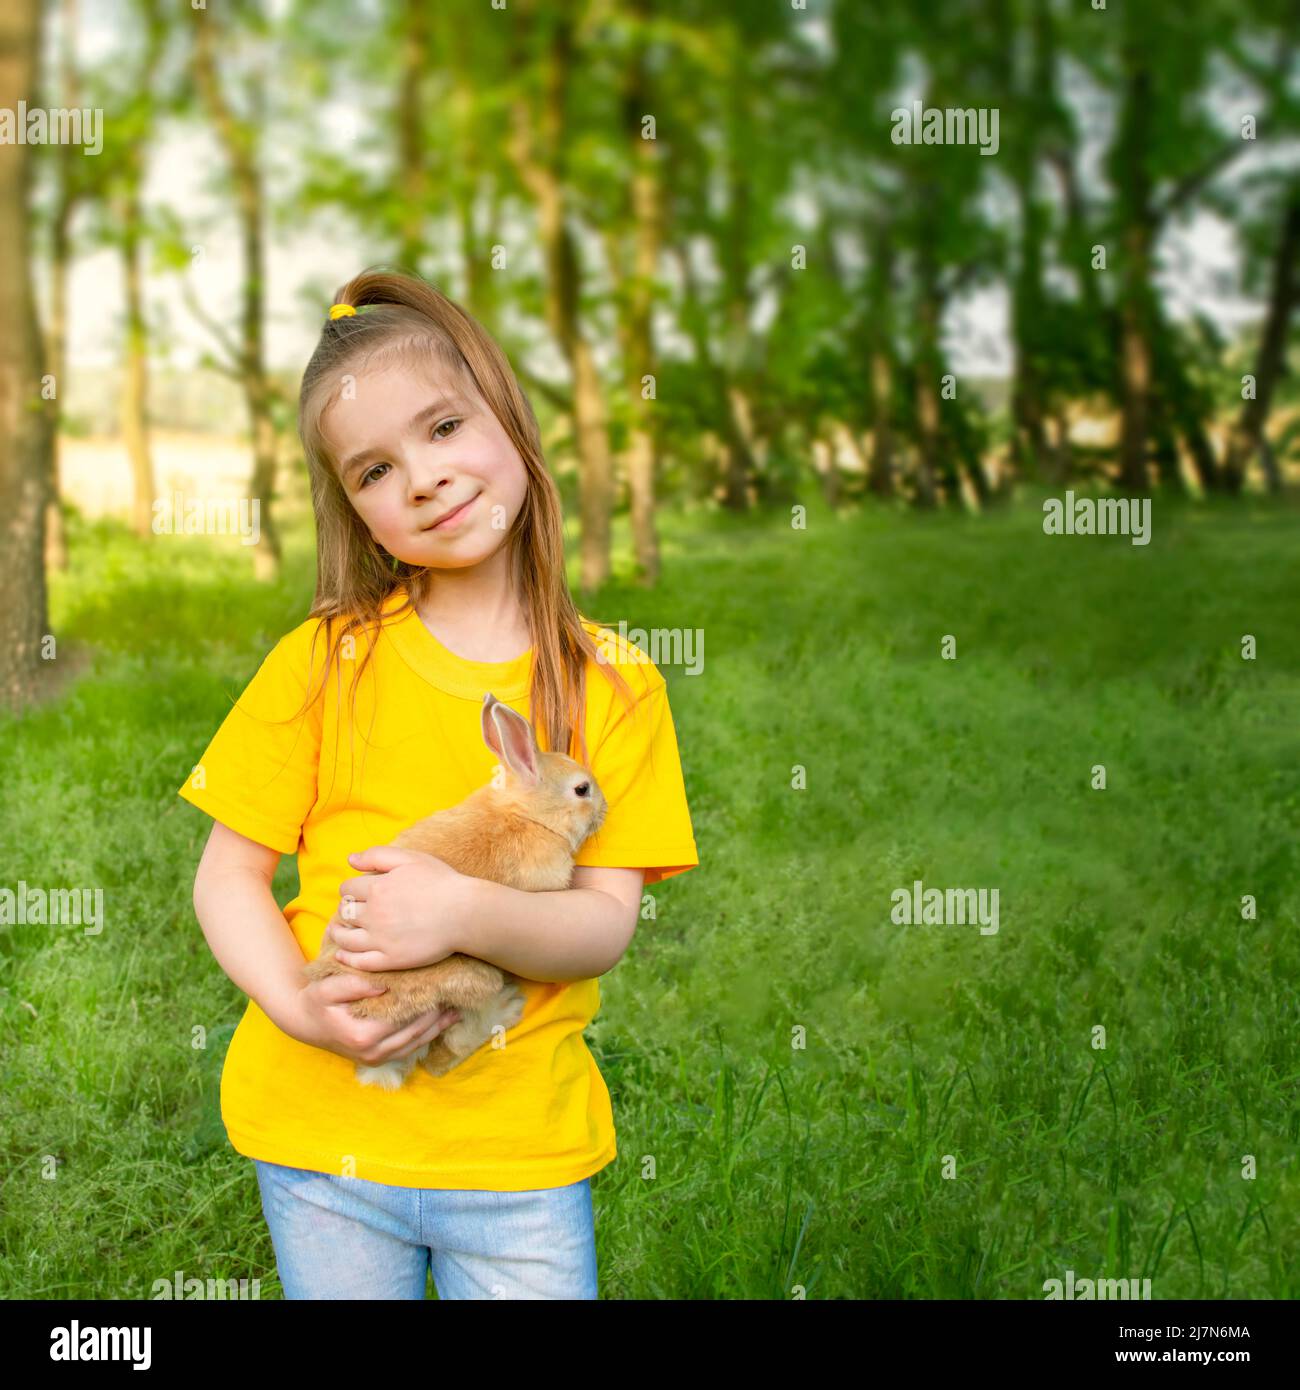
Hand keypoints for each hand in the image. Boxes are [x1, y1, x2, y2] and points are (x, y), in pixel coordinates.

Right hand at [290, 971, 461, 1066]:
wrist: (304, 1022)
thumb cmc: (316, 1001)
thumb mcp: (328, 988)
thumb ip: (353, 984)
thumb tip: (383, 984)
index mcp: (363, 1035)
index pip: (404, 1018)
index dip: (424, 1003)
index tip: (441, 985)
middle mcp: (373, 1051)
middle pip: (415, 1032)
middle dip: (437, 1015)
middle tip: (457, 994)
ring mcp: (376, 1058)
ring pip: (416, 1043)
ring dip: (437, 1027)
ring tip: (456, 1008)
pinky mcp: (378, 1059)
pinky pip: (409, 1048)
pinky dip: (427, 1035)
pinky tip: (442, 1022)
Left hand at [325, 845, 476, 971]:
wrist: (464, 913)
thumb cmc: (441, 882)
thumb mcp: (410, 858)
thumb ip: (377, 855)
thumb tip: (350, 860)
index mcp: (377, 888)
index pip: (347, 889)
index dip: (350, 889)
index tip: (357, 893)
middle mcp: (374, 915)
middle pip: (344, 913)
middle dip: (345, 910)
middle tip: (352, 911)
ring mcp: (381, 939)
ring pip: (345, 938)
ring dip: (338, 933)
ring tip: (340, 931)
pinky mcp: (391, 959)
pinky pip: (359, 962)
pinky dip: (346, 958)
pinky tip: (343, 954)